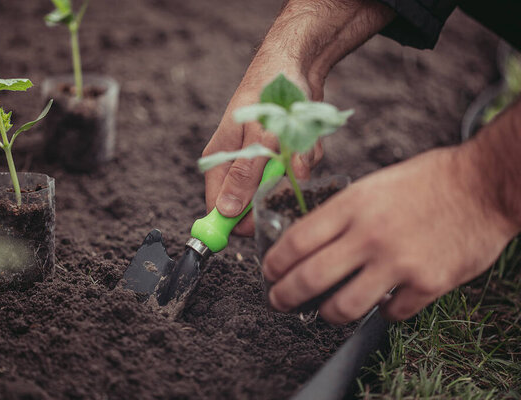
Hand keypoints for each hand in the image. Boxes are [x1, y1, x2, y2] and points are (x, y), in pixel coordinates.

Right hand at [202, 62, 321, 235]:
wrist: (295, 65)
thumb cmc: (267, 94)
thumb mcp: (257, 136)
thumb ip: (244, 175)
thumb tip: (227, 212)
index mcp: (220, 163)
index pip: (220, 209)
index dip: (239, 221)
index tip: (262, 219)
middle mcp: (239, 166)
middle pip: (255, 202)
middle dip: (277, 186)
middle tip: (287, 164)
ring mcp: (263, 161)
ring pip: (283, 186)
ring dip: (295, 167)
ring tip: (295, 140)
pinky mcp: (283, 155)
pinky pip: (298, 171)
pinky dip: (306, 155)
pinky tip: (303, 135)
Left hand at [262, 147, 517, 322]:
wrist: (482, 185)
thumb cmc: (426, 181)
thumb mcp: (372, 186)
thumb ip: (340, 213)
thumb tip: (308, 240)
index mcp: (352, 205)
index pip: (296, 241)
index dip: (275, 263)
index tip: (269, 273)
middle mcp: (369, 235)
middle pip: (309, 278)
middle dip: (284, 296)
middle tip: (278, 301)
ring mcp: (397, 262)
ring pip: (344, 307)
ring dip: (327, 314)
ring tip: (324, 312)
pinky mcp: (427, 284)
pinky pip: (390, 314)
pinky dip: (380, 313)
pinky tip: (380, 303)